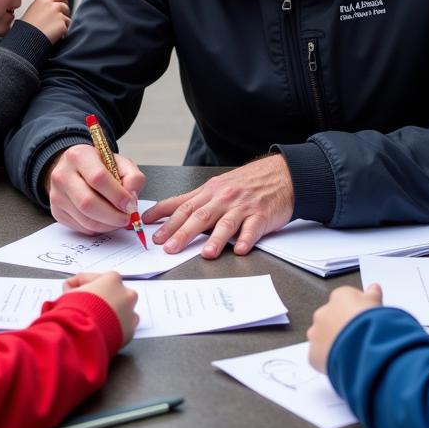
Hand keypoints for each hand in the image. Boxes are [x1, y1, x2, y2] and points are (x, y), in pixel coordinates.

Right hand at [21, 0, 70, 43]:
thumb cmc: (25, 29)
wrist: (26, 40)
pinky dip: (63, 33)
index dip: (62, 1)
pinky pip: (67, 28)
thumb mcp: (30, 12)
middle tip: (62, 19)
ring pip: (67, 18)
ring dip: (63, 24)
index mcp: (42, 0)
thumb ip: (42, 8)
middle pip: (64, 6)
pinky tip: (55, 37)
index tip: (63, 4)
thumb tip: (49, 10)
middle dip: (65, 12)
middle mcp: (51, 5)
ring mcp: (58, 14)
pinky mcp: (62, 24)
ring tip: (54, 31)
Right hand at [44, 144, 146, 233]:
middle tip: (127, 218)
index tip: (130, 205)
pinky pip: (81, 227)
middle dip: (112, 215)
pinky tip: (106, 221)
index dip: (117, 195)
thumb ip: (132, 177)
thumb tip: (131, 200)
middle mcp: (63, 174)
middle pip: (88, 202)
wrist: (75, 170)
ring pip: (85, 219)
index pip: (98, 178)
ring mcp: (57, 194)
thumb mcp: (120, 163)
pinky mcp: (57, 211)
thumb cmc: (99, 167)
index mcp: (79, 156)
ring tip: (119, 220)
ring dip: (107, 225)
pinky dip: (98, 228)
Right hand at [63, 271, 138, 346]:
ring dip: (112, 314)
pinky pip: (123, 328)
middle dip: (102, 299)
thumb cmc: (77, 310)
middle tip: (87, 307)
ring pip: (123, 311)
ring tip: (96, 320)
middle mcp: (127, 294)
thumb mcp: (68, 292)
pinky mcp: (130, 332)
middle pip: (114, 294)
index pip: (98, 279)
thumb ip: (72, 287)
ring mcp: (131, 313)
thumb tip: (70, 289)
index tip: (75, 292)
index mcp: (113, 279)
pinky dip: (115, 329)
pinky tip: (102, 330)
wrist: (82, 334)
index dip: (83, 286)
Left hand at [142, 153, 293, 258]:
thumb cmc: (248, 183)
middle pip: (199, 216)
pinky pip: (253, 228)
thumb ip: (198, 201)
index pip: (182, 204)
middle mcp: (223, 198)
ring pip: (225, 223)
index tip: (147, 225)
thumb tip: (173, 215)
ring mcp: (242, 207)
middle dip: (181, 232)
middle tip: (168, 247)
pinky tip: (240, 249)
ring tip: (205, 253)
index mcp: (210, 192)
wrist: (281, 174)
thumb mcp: (219, 186)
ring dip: (214, 239)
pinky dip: (246, 239)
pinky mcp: (261, 215)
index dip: (163, 215)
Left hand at [306, 284, 382, 372]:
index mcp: (339, 297)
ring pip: (322, 337)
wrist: (364, 346)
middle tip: (358, 338)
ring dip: (332, 343)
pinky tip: (344, 363)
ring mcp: (316, 333)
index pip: (345, 301)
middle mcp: (323, 312)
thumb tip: (373, 287)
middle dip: (341, 327)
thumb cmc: (371, 323)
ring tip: (351, 352)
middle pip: (331, 319)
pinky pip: (319, 356)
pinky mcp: (313, 353)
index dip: (356, 312)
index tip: (364, 321)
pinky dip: (328, 360)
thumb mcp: (377, 303)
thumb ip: (372, 294)